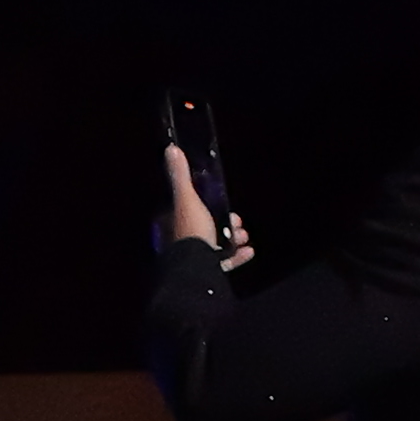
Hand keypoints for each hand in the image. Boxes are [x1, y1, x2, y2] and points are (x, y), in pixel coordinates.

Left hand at [156, 144, 250, 271]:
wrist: (195, 268)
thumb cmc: (190, 231)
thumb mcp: (186, 199)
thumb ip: (180, 175)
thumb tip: (170, 148)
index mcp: (172, 223)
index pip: (191, 209)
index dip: (209, 205)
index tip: (226, 205)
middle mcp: (179, 241)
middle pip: (207, 227)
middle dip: (227, 223)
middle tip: (238, 224)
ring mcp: (192, 258)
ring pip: (216, 245)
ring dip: (233, 239)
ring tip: (244, 237)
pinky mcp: (205, 272)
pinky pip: (223, 263)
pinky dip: (237, 257)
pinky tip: (248, 251)